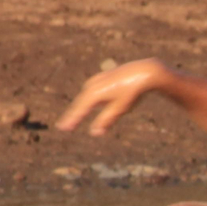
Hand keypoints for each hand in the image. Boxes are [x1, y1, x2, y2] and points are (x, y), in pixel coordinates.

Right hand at [56, 58, 177, 136]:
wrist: (144, 72)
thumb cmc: (132, 92)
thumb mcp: (120, 109)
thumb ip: (106, 120)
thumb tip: (94, 132)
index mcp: (94, 93)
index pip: (80, 110)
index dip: (71, 120)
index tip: (62, 128)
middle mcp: (92, 85)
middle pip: (80, 103)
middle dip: (73, 115)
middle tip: (63, 127)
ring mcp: (97, 80)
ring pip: (85, 96)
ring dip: (79, 107)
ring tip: (73, 118)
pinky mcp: (103, 78)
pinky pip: (91, 91)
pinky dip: (88, 100)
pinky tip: (88, 103)